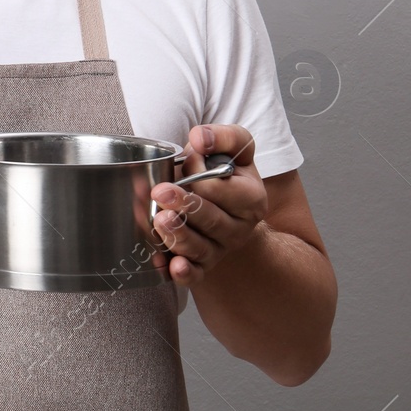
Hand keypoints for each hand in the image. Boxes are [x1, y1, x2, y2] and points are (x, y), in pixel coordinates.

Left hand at [151, 124, 267, 285]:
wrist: (221, 200)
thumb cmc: (222, 171)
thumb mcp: (232, 148)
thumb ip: (222, 137)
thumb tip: (200, 138)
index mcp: (252, 199)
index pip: (226, 192)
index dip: (203, 176)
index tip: (187, 162)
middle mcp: (239, 228)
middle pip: (213, 222)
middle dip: (187, 207)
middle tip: (161, 193)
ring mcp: (220, 249)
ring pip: (201, 249)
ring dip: (179, 237)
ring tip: (159, 221)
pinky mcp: (202, 264)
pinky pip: (194, 274)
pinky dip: (181, 273)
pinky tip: (169, 267)